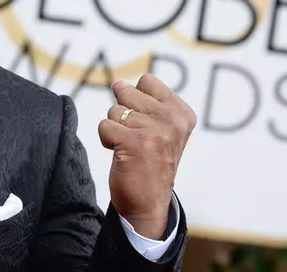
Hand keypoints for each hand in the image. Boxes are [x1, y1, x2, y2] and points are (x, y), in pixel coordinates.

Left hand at [98, 74, 195, 238]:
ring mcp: (156, 130)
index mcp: (182, 113)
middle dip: (123, 114)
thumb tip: (118, 83)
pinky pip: (104, 125)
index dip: (136, 100)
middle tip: (135, 139)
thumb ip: (142, 102)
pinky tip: (121, 155)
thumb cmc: (149, 163)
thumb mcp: (156, 128)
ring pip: (114, 110)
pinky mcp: (135, 142)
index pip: (147, 81)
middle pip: (127, 92)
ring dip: (115, 129)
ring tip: (130, 148)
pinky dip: (106, 140)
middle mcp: (173, 120)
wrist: (148, 203)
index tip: (146, 124)